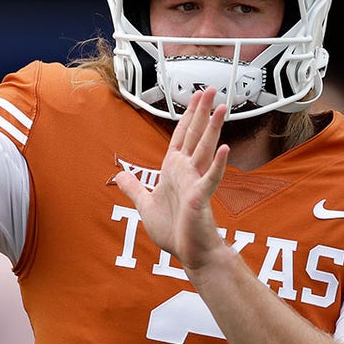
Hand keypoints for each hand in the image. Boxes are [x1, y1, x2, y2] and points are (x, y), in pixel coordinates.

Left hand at [116, 87, 230, 275]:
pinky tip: (226, 149)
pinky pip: (210, 178)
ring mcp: (196, 183)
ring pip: (206, 150)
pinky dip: (218, 164)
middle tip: (211, 89)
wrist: (190, 253)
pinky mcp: (201, 198)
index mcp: (174, 170)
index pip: (181, 136)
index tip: (194, 97)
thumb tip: (118, 176)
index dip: (187, 115)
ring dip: (214, 129)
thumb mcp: (145, 206)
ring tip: (223, 108)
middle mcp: (187, 172)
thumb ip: (134, 188)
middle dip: (202, 112)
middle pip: (196, 135)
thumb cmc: (173, 231)